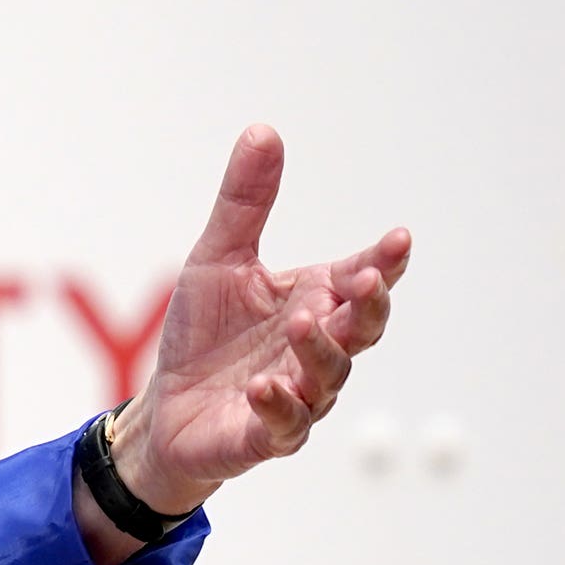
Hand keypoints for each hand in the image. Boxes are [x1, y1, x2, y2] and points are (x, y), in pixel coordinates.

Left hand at [111, 124, 410, 515]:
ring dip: (319, 349)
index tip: (399, 238)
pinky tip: (265, 385)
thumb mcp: (216, 259)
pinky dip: (280, 404)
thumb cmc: (202, 335)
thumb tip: (263, 130)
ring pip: (329, 375)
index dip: (385, 261)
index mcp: (313, 301)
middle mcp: (316, 348)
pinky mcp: (269, 434)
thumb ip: (245, 203)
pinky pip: (286, 424)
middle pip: (361, 327)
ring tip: (301, 321)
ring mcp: (300, 394)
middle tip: (366, 278)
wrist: (164, 409)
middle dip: (369, 304)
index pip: (361, 278)